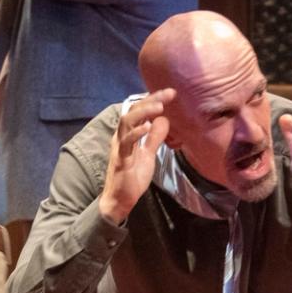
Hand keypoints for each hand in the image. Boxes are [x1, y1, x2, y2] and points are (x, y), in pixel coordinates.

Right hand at [98, 93, 169, 225]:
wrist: (120, 199)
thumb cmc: (132, 176)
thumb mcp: (149, 154)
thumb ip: (155, 138)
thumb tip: (164, 120)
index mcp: (128, 134)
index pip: (140, 111)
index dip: (153, 100)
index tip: (171, 93)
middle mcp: (122, 136)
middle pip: (133, 111)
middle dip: (151, 100)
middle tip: (169, 94)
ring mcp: (120, 146)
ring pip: (127, 121)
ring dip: (144, 112)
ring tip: (159, 107)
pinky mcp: (121, 158)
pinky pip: (126, 142)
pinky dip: (137, 133)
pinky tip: (148, 127)